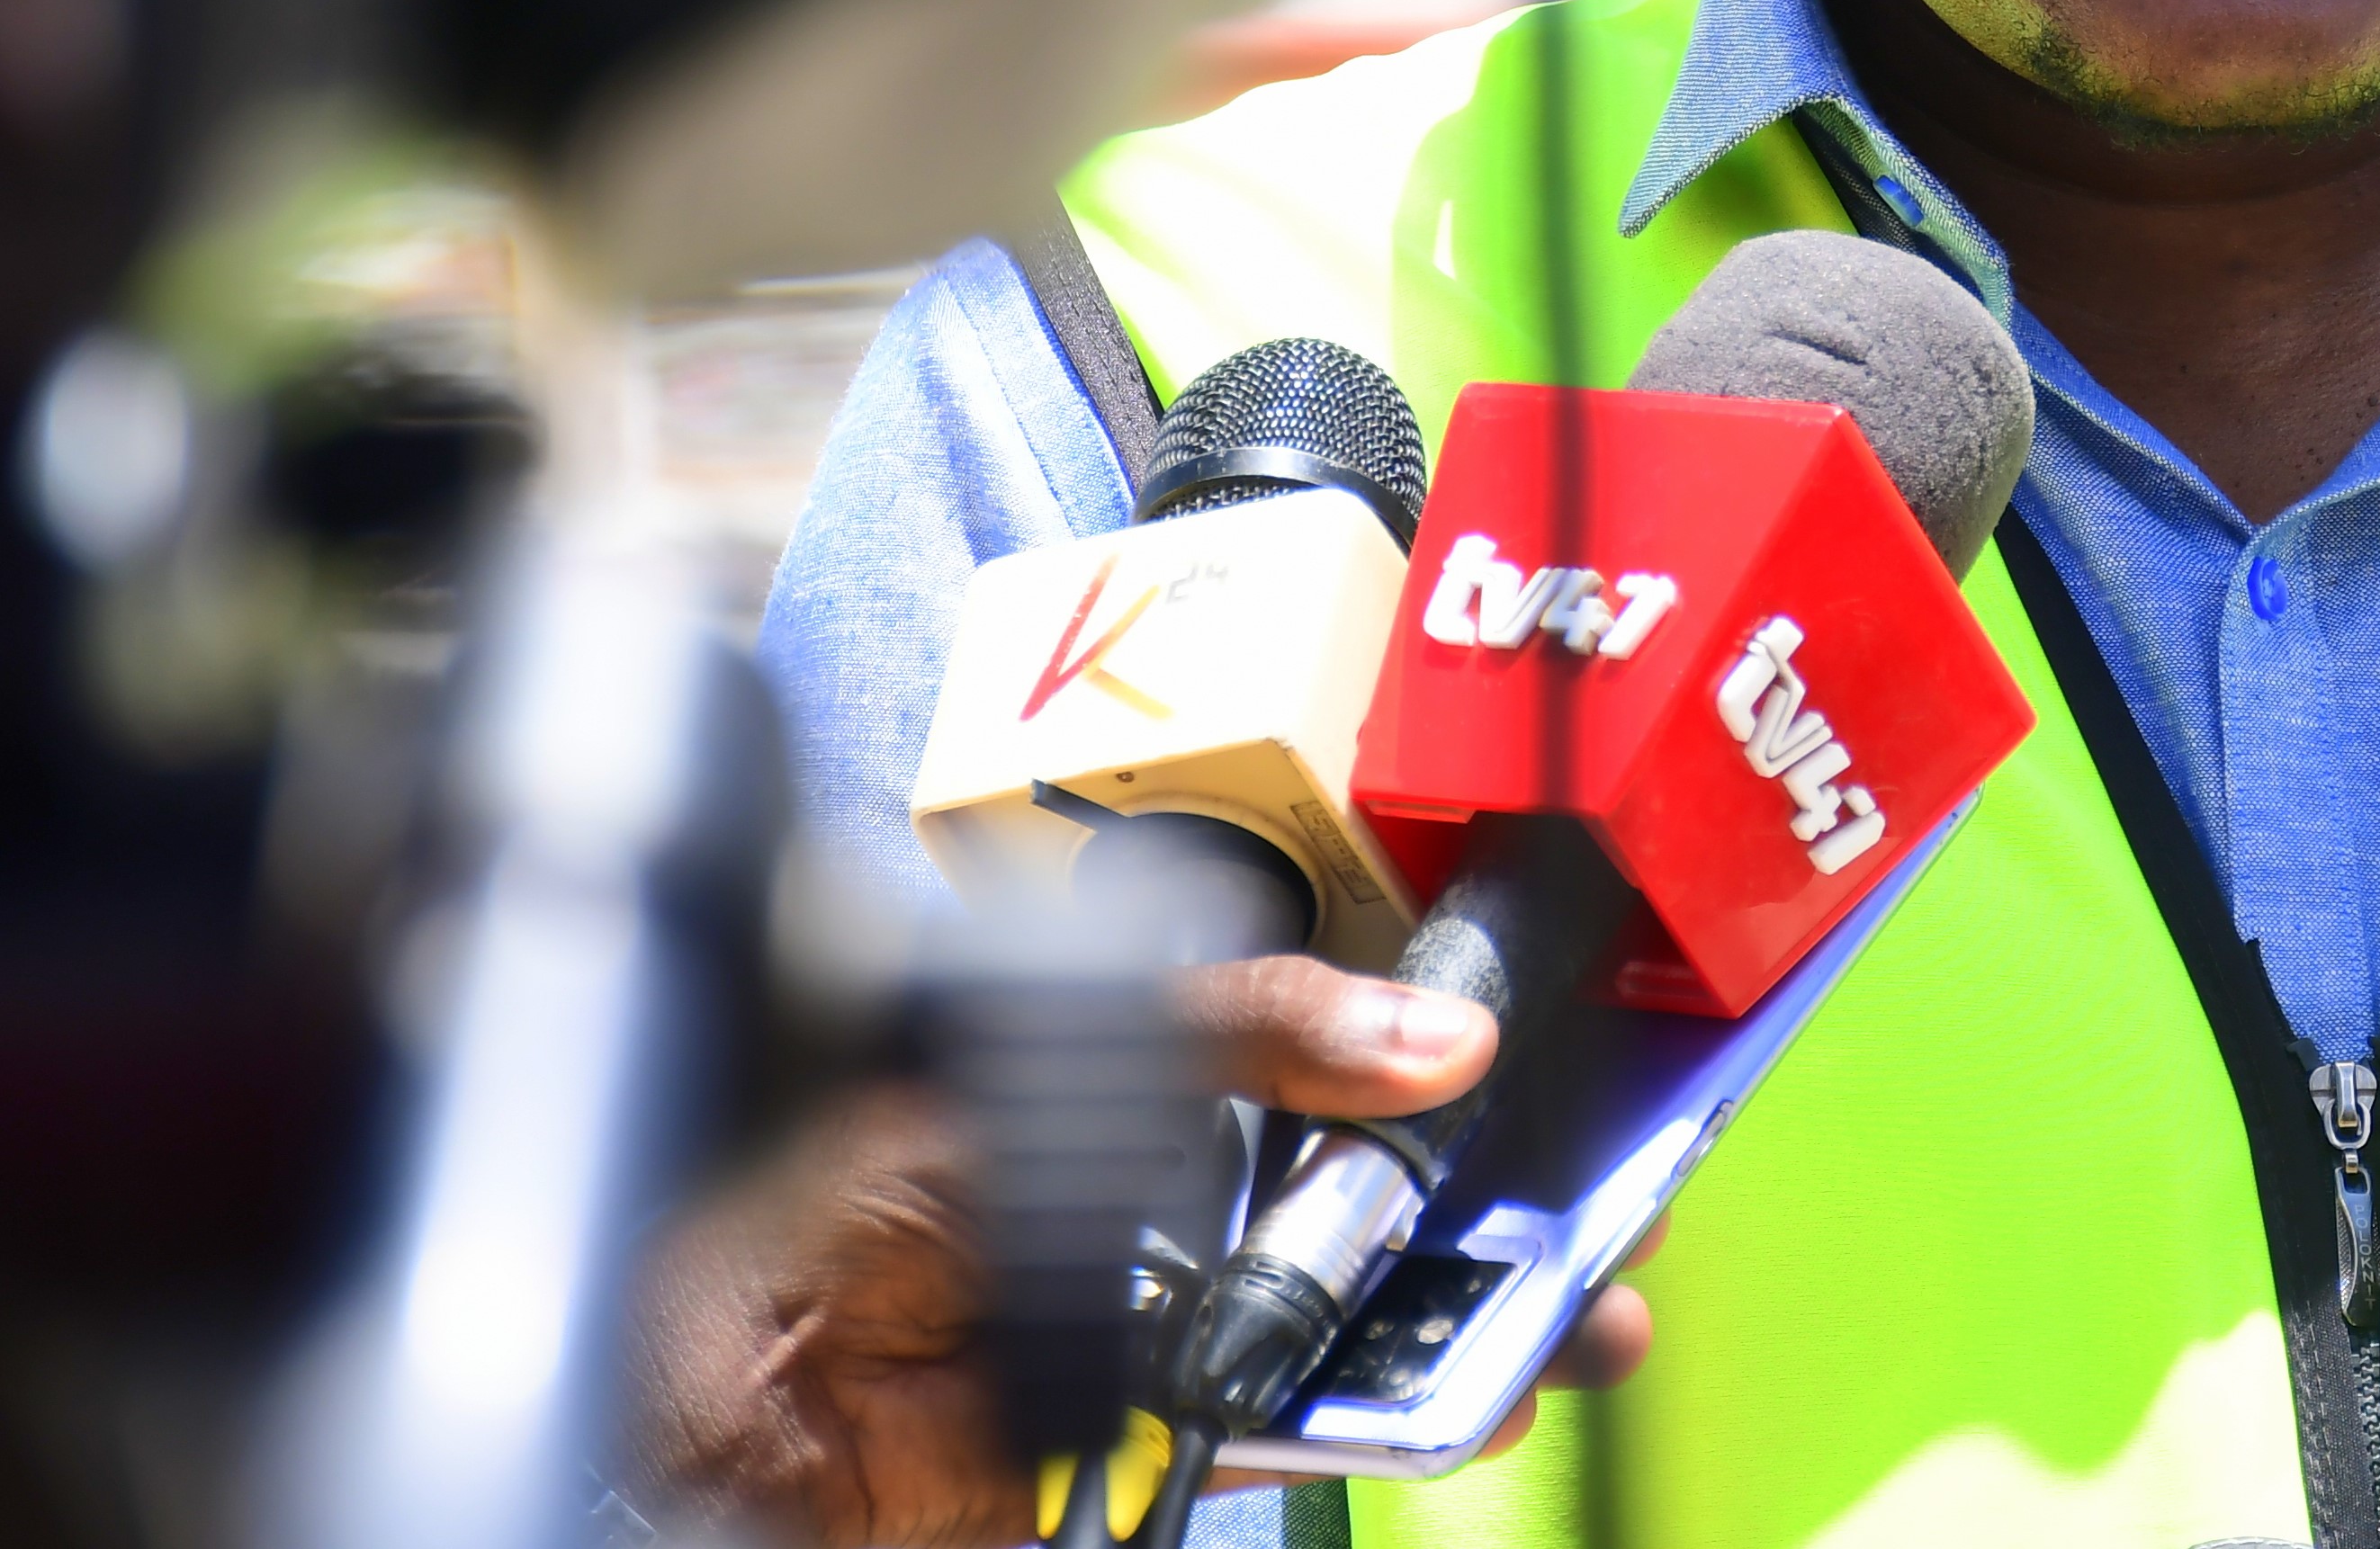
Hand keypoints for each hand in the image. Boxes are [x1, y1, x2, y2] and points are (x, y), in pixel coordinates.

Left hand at [627, 954, 1655, 1546]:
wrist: (671, 1372)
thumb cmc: (813, 1165)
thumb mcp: (1045, 1041)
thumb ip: (1243, 1027)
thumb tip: (1433, 1042)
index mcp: (1125, 1073)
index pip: (1322, 1056)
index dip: (1447, 1072)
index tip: (1561, 1085)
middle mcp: (1139, 1194)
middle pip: (1356, 1199)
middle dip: (1489, 1210)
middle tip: (1607, 1220)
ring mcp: (1133, 1329)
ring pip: (1342, 1319)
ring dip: (1467, 1318)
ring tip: (1573, 1317)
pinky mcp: (1113, 1453)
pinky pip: (1279, 1429)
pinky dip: (1384, 1415)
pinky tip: (1471, 1396)